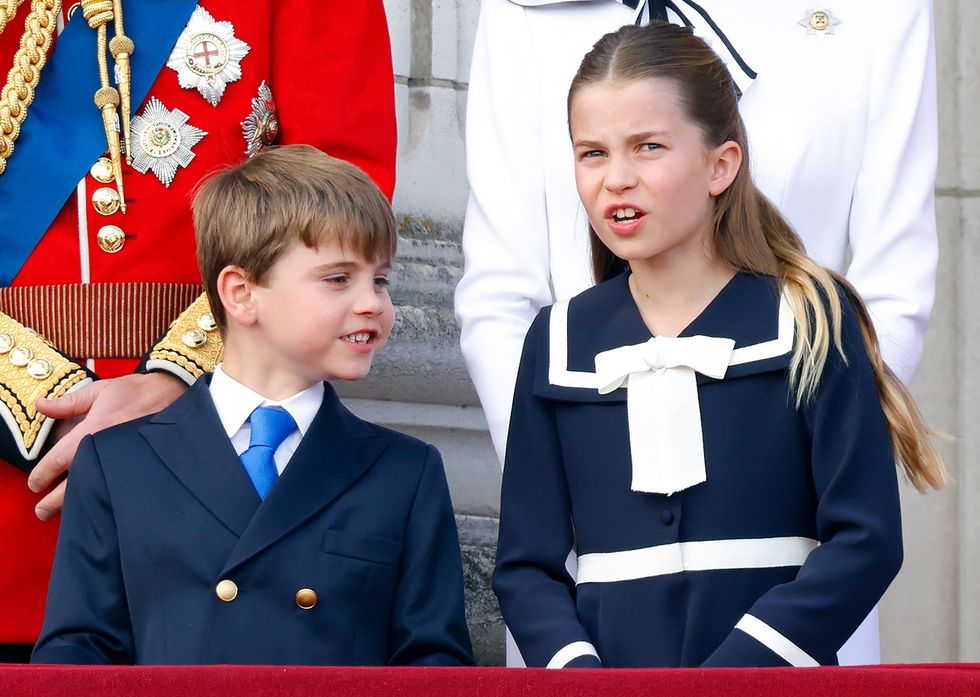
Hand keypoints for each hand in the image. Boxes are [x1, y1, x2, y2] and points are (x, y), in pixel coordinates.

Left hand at [28, 372, 187, 519]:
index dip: (43, 475)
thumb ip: (68, 402)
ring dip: (79, 504)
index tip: (35, 484)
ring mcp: (126, 459)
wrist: (174, 393)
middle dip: (55, 501)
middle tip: (42, 511)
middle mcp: (108, 448)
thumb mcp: (100, 390)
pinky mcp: (140, 465)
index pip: (59, 459)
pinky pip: (118, 486)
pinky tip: (99, 506)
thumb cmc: (136, 391)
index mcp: (95, 428)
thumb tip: (40, 406)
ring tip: (68, 514)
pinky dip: (105, 497)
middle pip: (75, 484)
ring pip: (96, 489)